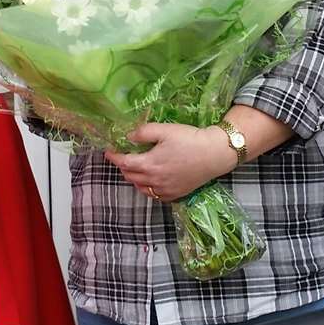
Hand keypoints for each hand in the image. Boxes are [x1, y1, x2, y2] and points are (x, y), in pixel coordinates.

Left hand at [105, 123, 235, 202]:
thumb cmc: (190, 139)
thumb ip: (143, 133)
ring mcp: (164, 190)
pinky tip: (149, 180)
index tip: (108, 152)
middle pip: (130, 176)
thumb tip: (128, 137)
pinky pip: (153, 194)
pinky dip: (146, 188)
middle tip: (122, 157)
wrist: (215, 154)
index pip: (124, 163)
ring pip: (140, 187)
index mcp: (149, 164)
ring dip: (133, 178)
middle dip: (123, 166)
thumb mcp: (165, 130)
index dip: (114, 157)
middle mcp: (154, 180)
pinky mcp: (175, 194)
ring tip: (134, 168)